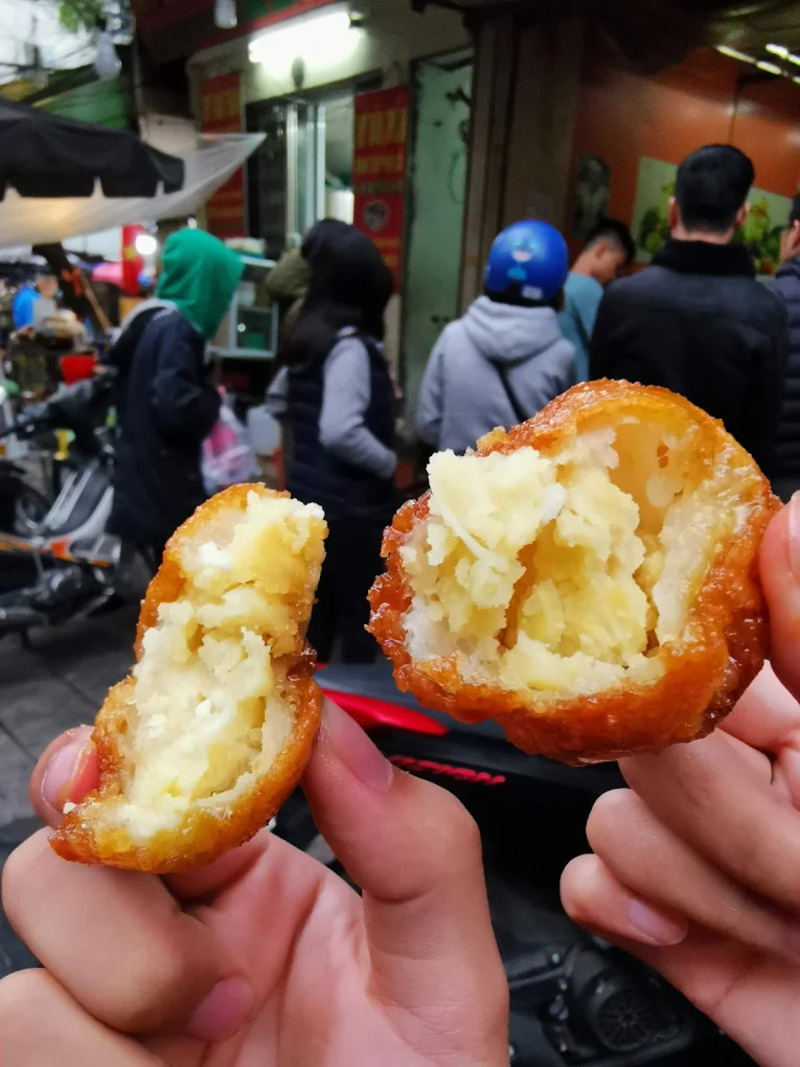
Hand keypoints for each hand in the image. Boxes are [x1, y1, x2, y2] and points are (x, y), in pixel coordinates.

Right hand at [0, 700, 507, 1065]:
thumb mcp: (444, 977)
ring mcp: (112, 1012)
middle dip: (124, 901)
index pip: (167, 776)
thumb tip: (337, 727)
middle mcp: (169, 935)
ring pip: (27, 938)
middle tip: (215, 977)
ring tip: (212, 1049)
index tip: (129, 750)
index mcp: (252, 882)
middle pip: (65, 843)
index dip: (138, 748)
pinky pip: (19, 1028)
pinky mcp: (74, 1066)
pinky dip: (89, 1059)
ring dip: (117, 993)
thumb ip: (416, 846)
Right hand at [561, 499, 799, 1066]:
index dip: (668, 646)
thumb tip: (790, 512)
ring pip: (611, 815)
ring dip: (703, 886)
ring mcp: (692, 844)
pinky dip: (625, 909)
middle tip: (799, 854)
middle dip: (722, 815)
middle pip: (641, 738)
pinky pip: (585, 881)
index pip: (693, 644)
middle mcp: (738, 769)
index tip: (672, 674)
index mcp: (793, 711)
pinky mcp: (656, 918)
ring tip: (787, 923)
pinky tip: (685, 932)